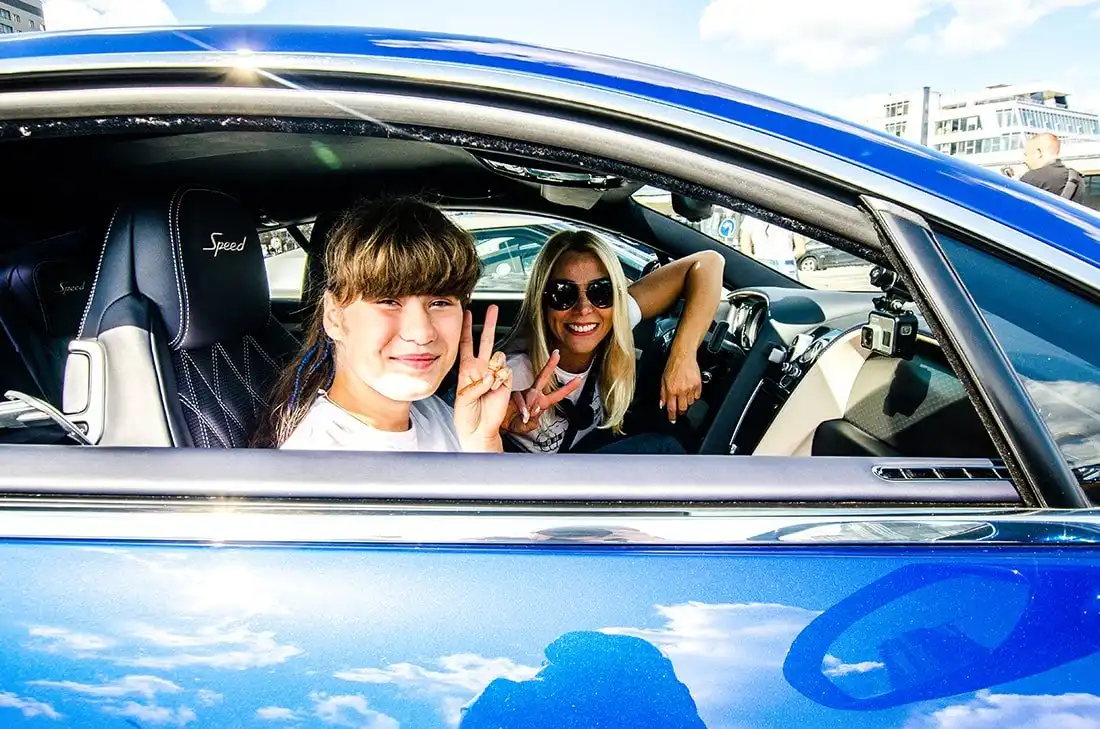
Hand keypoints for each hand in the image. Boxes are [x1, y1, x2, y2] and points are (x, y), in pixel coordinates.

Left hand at [453, 305, 511, 451]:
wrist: (479, 431)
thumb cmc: (466, 417)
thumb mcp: (461, 400)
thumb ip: (474, 386)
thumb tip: (489, 376)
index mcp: (466, 370)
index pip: (467, 344)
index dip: (467, 329)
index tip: (467, 313)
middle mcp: (481, 369)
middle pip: (486, 341)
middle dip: (490, 324)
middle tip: (493, 309)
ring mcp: (494, 375)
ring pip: (498, 357)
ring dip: (493, 368)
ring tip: (487, 385)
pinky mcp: (505, 382)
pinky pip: (506, 372)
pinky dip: (500, 380)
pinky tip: (495, 389)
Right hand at [502, 349, 584, 435]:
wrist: (497, 424)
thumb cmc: (513, 423)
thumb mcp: (526, 428)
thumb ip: (532, 424)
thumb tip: (533, 416)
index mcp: (540, 402)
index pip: (557, 394)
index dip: (568, 387)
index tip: (578, 378)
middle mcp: (532, 395)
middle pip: (543, 377)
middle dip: (550, 365)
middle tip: (557, 354)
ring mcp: (522, 394)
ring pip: (531, 393)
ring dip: (531, 404)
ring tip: (528, 416)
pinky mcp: (513, 394)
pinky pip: (520, 399)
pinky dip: (522, 408)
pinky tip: (523, 414)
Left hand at [660, 350, 701, 423]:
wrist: (683, 356)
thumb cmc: (672, 366)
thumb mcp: (663, 380)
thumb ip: (663, 394)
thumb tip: (662, 404)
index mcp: (671, 390)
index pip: (671, 408)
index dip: (672, 416)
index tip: (673, 420)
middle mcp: (681, 390)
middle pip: (683, 408)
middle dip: (681, 410)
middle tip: (679, 408)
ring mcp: (691, 388)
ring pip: (690, 402)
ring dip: (687, 401)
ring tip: (684, 393)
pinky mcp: (698, 385)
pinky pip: (697, 396)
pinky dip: (694, 395)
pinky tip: (690, 389)